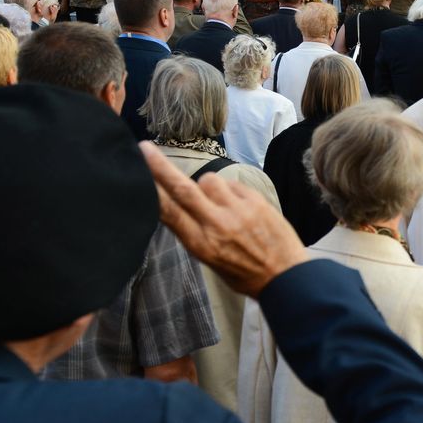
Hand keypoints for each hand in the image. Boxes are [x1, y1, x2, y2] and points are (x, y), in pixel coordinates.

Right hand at [139, 142, 308, 298]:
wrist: (285, 275)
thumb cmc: (243, 272)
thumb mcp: (210, 261)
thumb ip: (194, 232)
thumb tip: (179, 206)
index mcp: (202, 244)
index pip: (170, 213)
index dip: (151, 190)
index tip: (137, 171)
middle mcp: (217, 224)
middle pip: (184, 189)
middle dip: (161, 167)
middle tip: (145, 148)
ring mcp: (239, 210)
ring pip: (209, 180)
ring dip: (207, 186)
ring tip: (219, 204)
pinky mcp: (257, 200)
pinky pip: (232, 184)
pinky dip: (229, 191)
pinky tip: (238, 207)